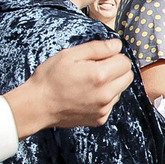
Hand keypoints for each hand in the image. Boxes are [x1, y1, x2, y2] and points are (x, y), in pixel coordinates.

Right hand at [8, 39, 132, 134]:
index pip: (125, 62)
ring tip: (87, 82)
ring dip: (111, 84)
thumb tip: (117, 45)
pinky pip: (110, 104)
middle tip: (95, 68)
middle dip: (116, 69)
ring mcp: (104, 109)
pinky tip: (85, 95)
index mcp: (100, 76)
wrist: (36, 106)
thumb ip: (97, 48)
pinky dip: (103, 98)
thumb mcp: (69, 55)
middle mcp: (106, 94)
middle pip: (128, 76)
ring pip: (120, 90)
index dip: (113, 56)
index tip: (99, 57)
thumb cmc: (49, 78)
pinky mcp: (99, 119)